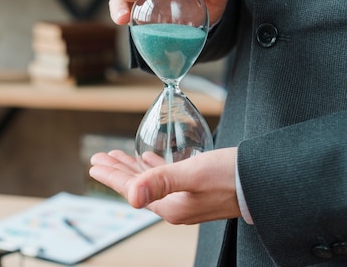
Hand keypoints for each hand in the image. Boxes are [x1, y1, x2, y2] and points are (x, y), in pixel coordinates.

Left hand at [89, 147, 240, 224]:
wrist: (266, 182)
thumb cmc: (232, 176)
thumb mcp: (193, 175)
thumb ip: (161, 182)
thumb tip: (132, 196)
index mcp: (171, 206)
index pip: (131, 189)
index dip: (111, 176)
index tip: (94, 164)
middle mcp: (176, 206)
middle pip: (137, 186)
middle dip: (116, 171)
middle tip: (98, 157)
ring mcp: (186, 200)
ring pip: (150, 181)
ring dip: (132, 168)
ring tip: (116, 155)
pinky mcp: (197, 191)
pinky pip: (166, 179)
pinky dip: (153, 168)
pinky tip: (148, 159)